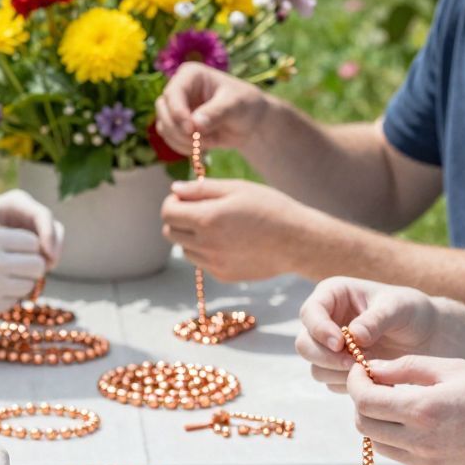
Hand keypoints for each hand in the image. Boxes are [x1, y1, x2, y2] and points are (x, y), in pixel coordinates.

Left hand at [0, 188, 63, 267]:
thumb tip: (14, 258)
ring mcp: (32, 223)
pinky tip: (33, 273)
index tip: (47, 254)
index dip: (49, 234)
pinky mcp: (32, 235)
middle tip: (48, 267)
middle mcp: (29, 210)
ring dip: (50, 256)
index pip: (43, 215)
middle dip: (55, 247)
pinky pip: (45, 248)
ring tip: (40, 273)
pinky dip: (42, 260)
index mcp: (17, 202)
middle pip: (54, 227)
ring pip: (53, 239)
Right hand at [0, 224, 44, 323]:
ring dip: (20, 285)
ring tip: (1, 283)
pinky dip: (7, 299)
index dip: (29, 249)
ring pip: (28, 286)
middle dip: (31, 268)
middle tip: (17, 271)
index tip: (19, 254)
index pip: (32, 242)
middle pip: (37, 265)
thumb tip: (31, 251)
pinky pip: (13, 302)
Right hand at [155, 64, 273, 156]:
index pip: (173, 93)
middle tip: (199, 142)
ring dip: (183, 141)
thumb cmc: (244, 105)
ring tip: (209, 142)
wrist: (249, 122)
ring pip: (163, 126)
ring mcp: (175, 107)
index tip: (191, 130)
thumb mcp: (235, 106)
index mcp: (190, 74)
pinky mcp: (176, 124)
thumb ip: (216, 113)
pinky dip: (184, 147)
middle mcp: (179, 89)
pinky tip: (203, 147)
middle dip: (179, 129)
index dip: (177, 113)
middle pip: (162, 109)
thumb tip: (195, 125)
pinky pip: (169, 138)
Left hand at [162, 177, 315, 280]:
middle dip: (178, 219)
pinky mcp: (223, 275)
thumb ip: (202, 189)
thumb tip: (175, 190)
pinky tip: (229, 241)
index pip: (167, 212)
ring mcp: (214, 263)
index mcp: (207, 219)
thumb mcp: (237, 189)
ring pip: (184, 249)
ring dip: (191, 236)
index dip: (173, 202)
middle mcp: (206, 245)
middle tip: (199, 210)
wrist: (297, 242)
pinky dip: (206, 251)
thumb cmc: (270, 209)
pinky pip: (201, 262)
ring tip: (218, 226)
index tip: (186, 198)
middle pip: (170, 232)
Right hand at [296, 278, 437, 389]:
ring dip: (338, 373)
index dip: (319, 329)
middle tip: (354, 364)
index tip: (340, 343)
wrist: (426, 336)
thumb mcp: (398, 308)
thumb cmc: (411, 311)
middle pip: (305, 345)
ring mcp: (330, 348)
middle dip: (326, 357)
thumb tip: (354, 335)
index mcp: (333, 295)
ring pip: (316, 368)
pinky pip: (332, 383)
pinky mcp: (338, 369)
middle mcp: (326, 321)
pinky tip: (373, 377)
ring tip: (369, 369)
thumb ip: (376, 319)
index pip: (310, 312)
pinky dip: (350, 384)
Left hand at [345, 353, 464, 464]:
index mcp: (423, 410)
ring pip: (376, 443)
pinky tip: (415, 418)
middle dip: (361, 401)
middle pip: (363, 424)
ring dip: (376, 420)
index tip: (363, 369)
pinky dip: (394, 435)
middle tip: (377, 383)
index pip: (363, 400)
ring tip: (396, 400)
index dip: (355, 382)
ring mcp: (426, 462)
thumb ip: (408, 368)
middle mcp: (420, 442)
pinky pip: (399, 454)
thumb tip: (372, 368)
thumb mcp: (456, 368)